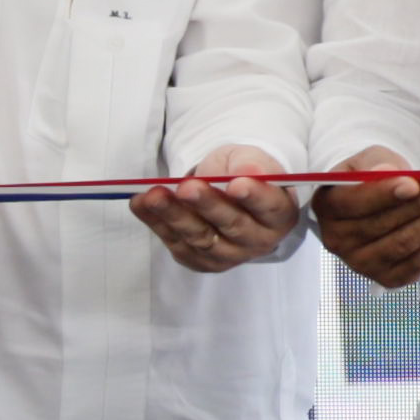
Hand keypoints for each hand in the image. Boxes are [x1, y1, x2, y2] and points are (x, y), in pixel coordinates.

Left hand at [134, 145, 306, 274]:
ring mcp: (227, 255)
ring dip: (173, 215)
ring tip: (153, 195)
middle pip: (232, 225)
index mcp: (279, 215)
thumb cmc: (244, 173)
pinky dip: (155, 222)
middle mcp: (257, 241)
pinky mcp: (198, 259)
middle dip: (207, 205)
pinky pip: (175, 242)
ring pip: (199, 237)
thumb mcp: (250, 159)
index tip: (236, 184)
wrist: (228, 193)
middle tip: (187, 187)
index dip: (253, 196)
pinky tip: (140, 203)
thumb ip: (249, 164)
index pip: (269, 207)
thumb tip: (247, 171)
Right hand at [312, 148, 419, 289]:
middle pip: (384, 224)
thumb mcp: (369, 159)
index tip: (413, 183)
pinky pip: (418, 261)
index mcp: (326, 207)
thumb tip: (389, 171)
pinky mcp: (387, 278)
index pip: (353, 203)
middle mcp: (337, 240)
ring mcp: (361, 264)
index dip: (384, 194)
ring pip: (405, 244)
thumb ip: (376, 163)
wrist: (375, 204)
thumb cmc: (370, 177)